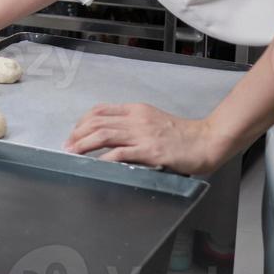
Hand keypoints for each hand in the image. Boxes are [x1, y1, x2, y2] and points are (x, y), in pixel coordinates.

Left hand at [64, 104, 232, 175]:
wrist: (206, 141)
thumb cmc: (182, 135)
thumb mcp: (153, 120)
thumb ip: (133, 124)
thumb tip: (111, 134)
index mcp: (136, 110)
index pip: (101, 110)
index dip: (83, 121)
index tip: (75, 132)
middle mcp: (136, 119)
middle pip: (97, 122)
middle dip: (78, 133)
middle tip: (68, 145)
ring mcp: (143, 135)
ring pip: (104, 135)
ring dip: (84, 144)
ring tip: (73, 152)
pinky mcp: (150, 151)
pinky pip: (121, 153)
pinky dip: (104, 158)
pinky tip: (96, 164)